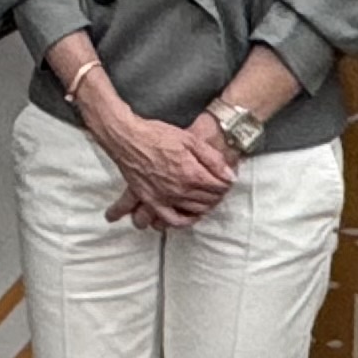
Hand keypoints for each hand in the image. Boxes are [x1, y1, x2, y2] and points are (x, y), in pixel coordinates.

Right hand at [85, 100, 232, 225]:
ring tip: (206, 198)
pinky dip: (183, 221)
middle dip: (217, 194)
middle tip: (217, 187)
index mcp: (192, 173)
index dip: (226, 183)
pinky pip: (170, 220)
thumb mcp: (190, 139)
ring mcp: (165, 198)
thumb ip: (212, 159)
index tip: (225, 179)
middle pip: (208, 200)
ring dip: (204, 206)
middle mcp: (180, 190)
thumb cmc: (157, 135)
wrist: (127, 139)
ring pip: (194, 211)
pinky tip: (188, 216)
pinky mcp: (151, 201)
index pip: (219, 187)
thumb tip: (229, 176)